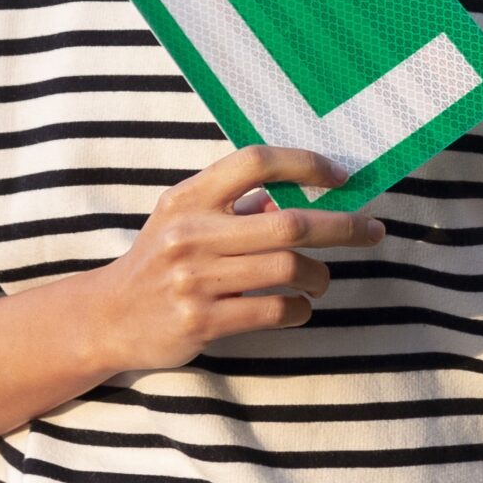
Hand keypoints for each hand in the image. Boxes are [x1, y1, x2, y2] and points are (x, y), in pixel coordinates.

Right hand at [88, 145, 384, 373]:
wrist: (109, 317)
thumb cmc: (161, 261)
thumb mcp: (185, 219)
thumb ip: (235, 204)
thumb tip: (302, 191)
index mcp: (188, 197)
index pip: (255, 162)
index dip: (305, 164)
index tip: (341, 177)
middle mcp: (191, 233)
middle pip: (289, 222)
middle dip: (344, 226)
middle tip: (374, 231)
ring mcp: (194, 279)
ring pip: (287, 268)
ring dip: (320, 275)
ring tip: (321, 279)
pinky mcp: (201, 320)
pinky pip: (274, 309)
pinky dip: (299, 308)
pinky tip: (297, 307)